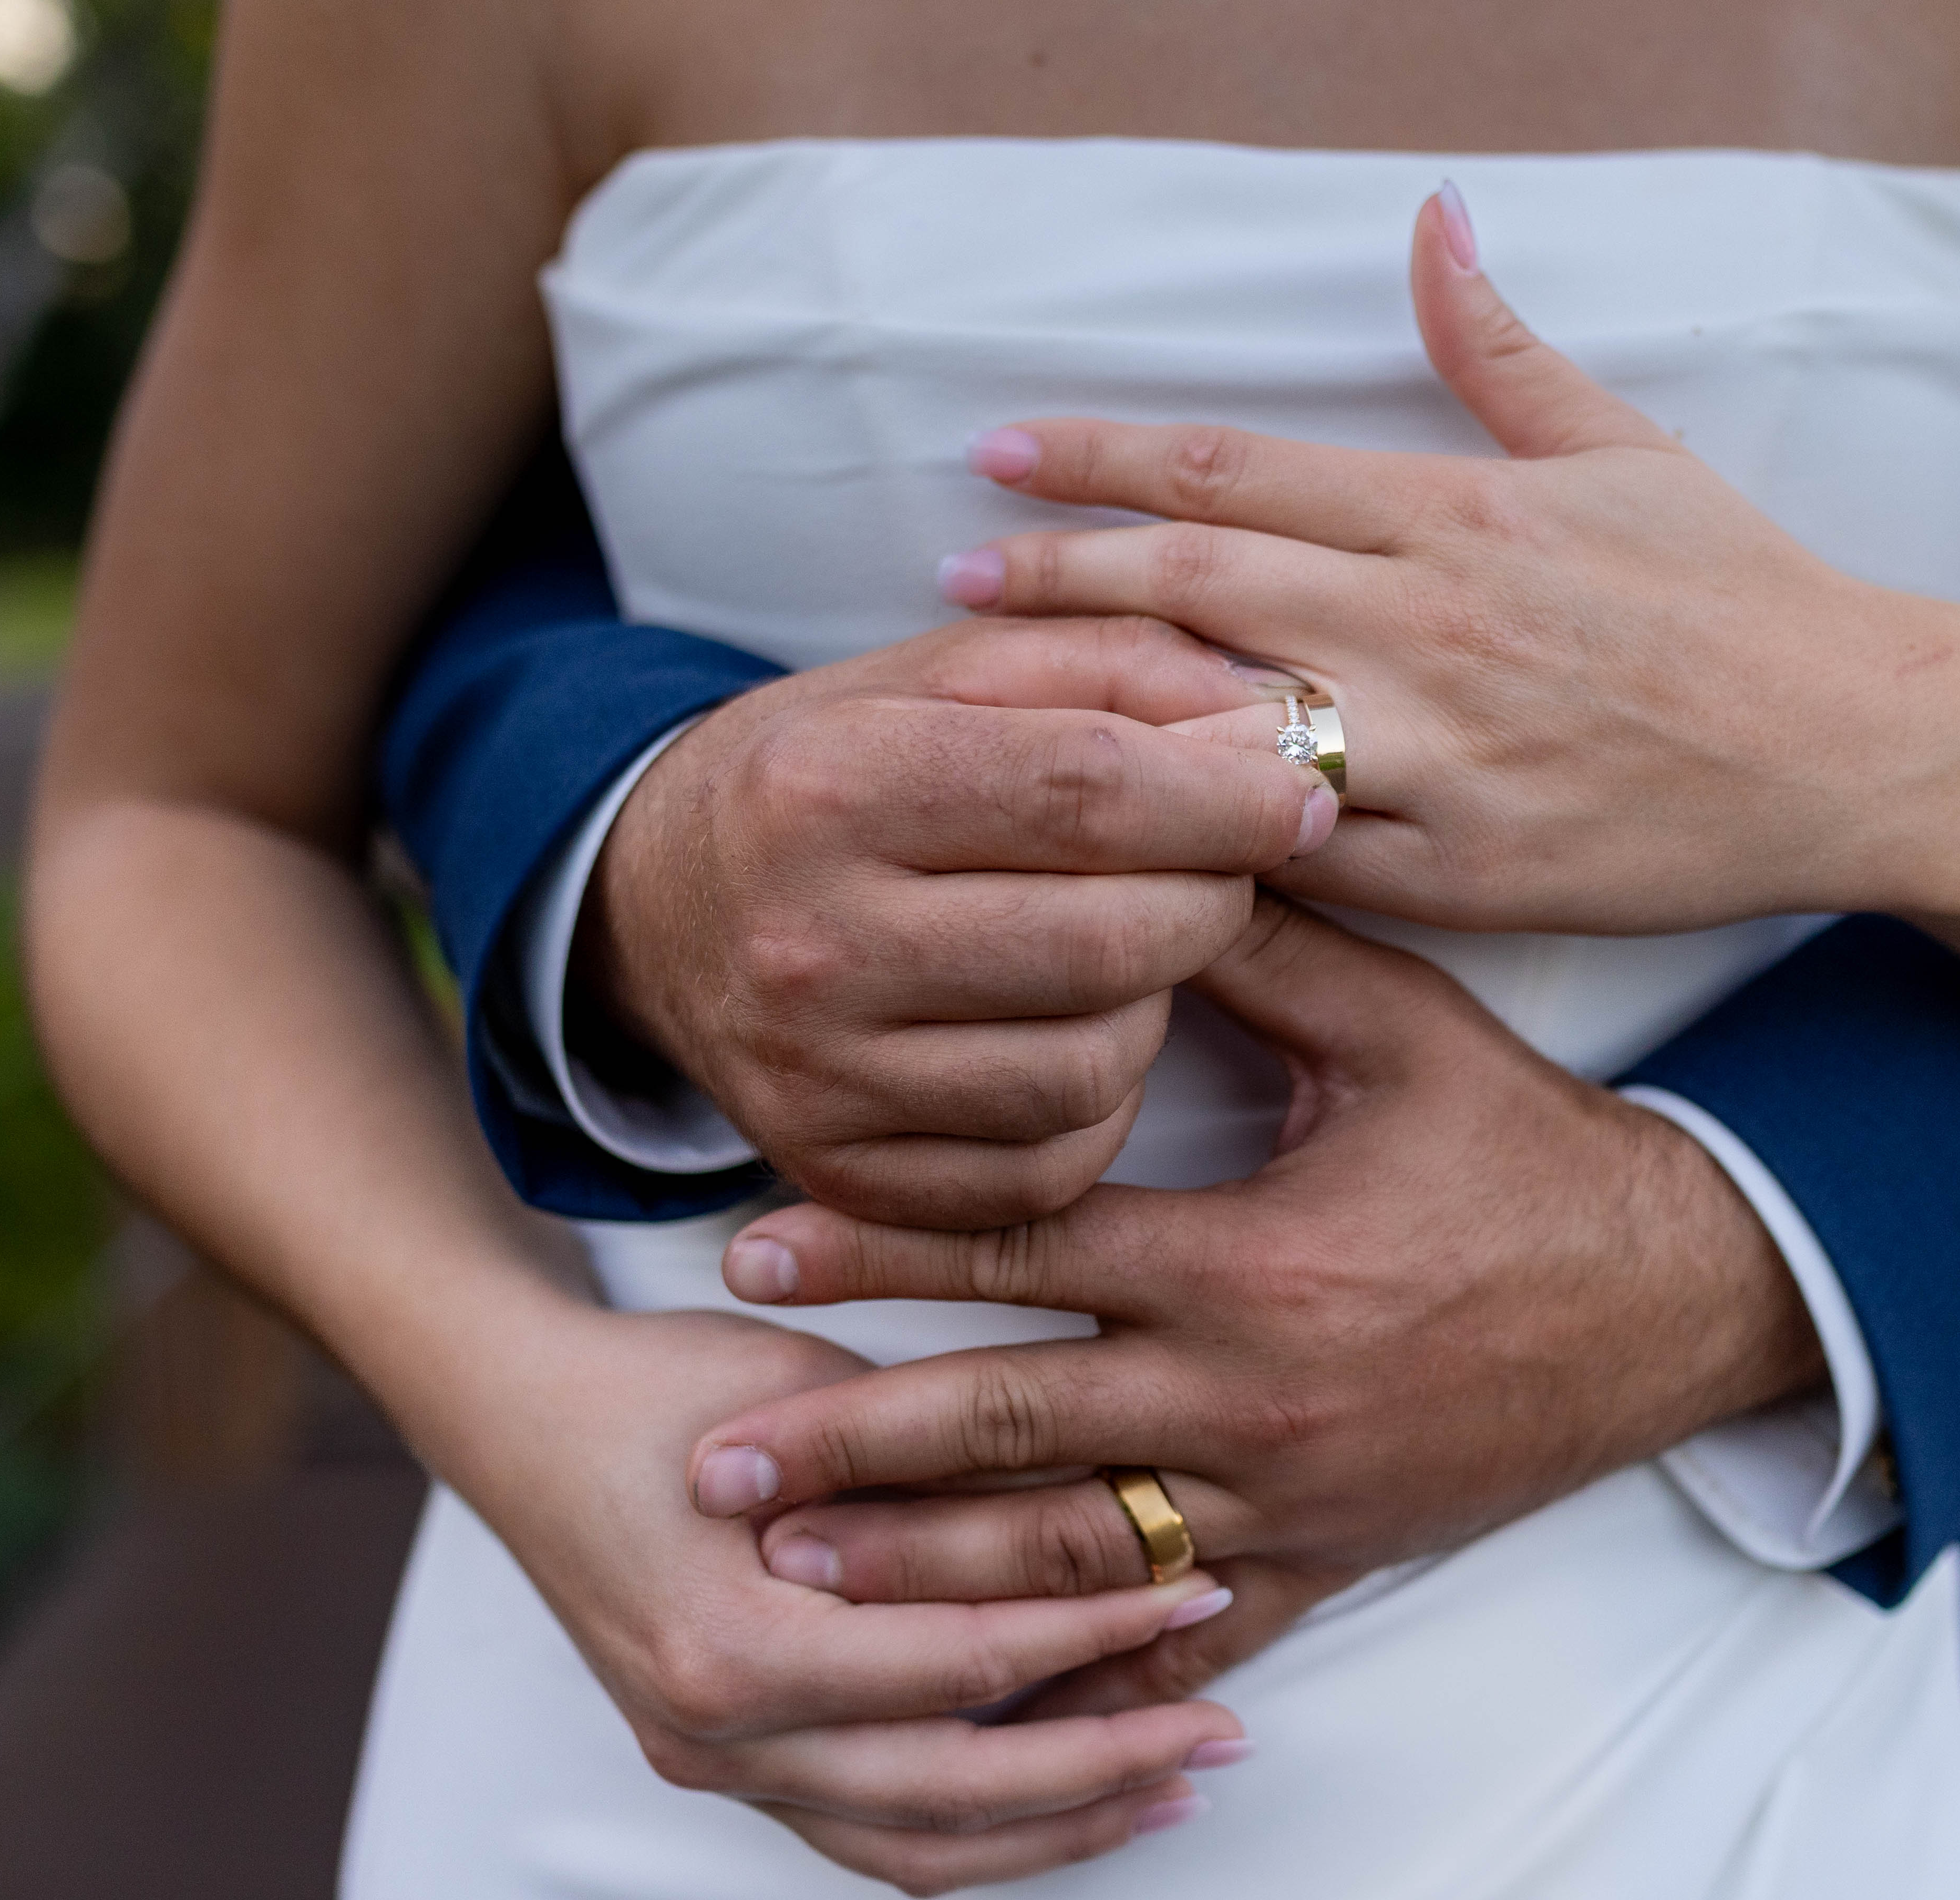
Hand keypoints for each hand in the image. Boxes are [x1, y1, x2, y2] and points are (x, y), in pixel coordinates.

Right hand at [425, 1301, 1250, 1896]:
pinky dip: (981, 1833)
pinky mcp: (727, 1768)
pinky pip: (872, 1839)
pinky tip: (1070, 1807)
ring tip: (1175, 1789)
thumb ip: (949, 1477)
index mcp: (736, 1644)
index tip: (1199, 1588)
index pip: (962, 1662)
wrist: (524, 1417)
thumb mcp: (825, 1402)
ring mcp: (714, 1765)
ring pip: (919, 1847)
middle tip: (1223, 1729)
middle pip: (954, 1790)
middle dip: (1107, 1763)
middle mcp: (717, 1734)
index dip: (1094, 1631)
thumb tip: (1117, 1509)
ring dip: (1058, 1827)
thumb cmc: (676, 1385)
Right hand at [581, 616, 1333, 1227]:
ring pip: (1097, 1066)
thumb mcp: (948, 674)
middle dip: (1211, 899)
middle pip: (1109, 939)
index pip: (1087, 788)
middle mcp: (807, 940)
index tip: (1300, 792)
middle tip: (1223, 869)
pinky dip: (1098, 1103)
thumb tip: (1274, 720)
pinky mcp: (842, 1173)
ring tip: (1121, 946)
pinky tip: (1066, 1032)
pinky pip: (1051, 1164)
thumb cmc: (838, 771)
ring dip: (1154, 1005)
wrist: (659, 903)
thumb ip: (1117, 665)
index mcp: (828, 782)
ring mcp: (817, 1076)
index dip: (1229, 794)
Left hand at [682, 894, 1824, 1707]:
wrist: (1681, 1297)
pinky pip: (1193, 1637)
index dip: (876, 1246)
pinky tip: (988, 1697)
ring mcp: (1287, 1498)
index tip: (749, 1255)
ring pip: (1071, 1557)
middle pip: (1006, 1432)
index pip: (1021, 1248)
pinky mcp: (1330, 1559)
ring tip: (796, 1580)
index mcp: (1249, 1261)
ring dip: (923, 1574)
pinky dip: (1090, 1672)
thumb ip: (1266, 951)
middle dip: (849, 1450)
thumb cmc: (1533, 1154)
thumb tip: (1146, 850)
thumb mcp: (1409, 1030)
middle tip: (711, 1466)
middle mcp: (1249, 1398)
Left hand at [933, 184, 1901, 936]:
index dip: (1102, 460)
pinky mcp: (1470, 868)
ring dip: (1103, 714)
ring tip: (993, 709)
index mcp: (1455, 516)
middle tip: (947, 585)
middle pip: (1199, 590)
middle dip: (1058, 583)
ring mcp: (1446, 755)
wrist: (1852, 743)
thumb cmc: (1736, 595)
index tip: (1000, 456)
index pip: (1235, 472)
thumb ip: (1500, 347)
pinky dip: (1215, 846)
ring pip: (1233, 724)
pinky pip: (1310, 859)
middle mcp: (1432, 626)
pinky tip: (1123, 844)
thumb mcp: (1621, 449)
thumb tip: (1434, 222)